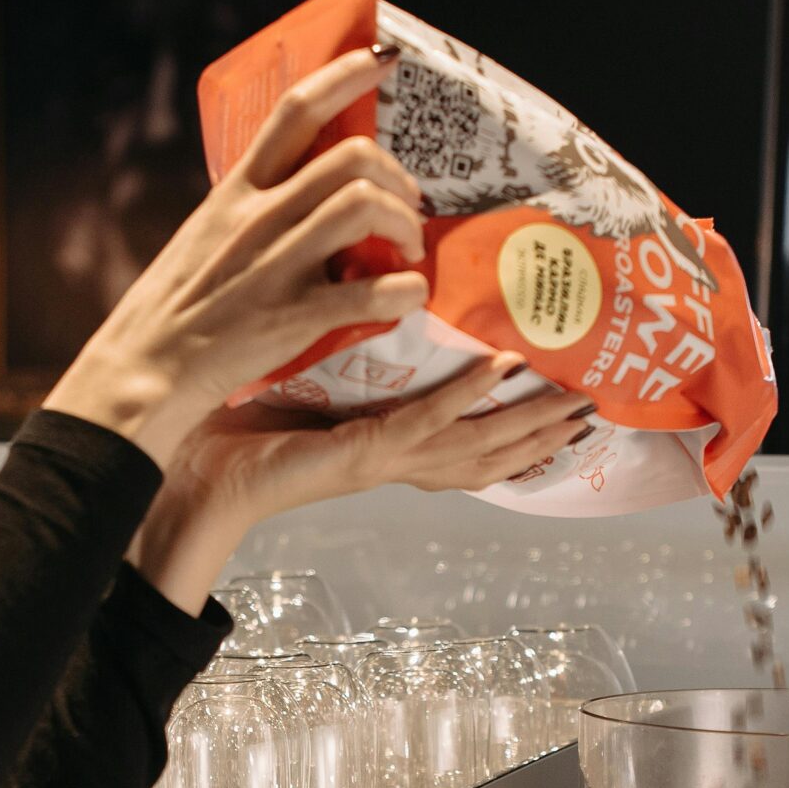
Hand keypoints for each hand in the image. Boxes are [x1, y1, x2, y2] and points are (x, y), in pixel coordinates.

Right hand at [43, 46, 428, 468]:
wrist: (143, 372)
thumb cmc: (172, 311)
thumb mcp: (202, 238)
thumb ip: (248, 213)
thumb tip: (294, 197)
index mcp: (234, 194)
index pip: (294, 111)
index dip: (344, 74)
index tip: (382, 59)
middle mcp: (258, 219)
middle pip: (350, 157)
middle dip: (396, 175)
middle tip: (406, 205)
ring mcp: (276, 266)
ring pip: (364, 206)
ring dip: (405, 223)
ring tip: (407, 249)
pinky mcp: (292, 318)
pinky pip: (370, 291)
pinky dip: (405, 290)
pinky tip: (408, 298)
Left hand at [127, 355, 598, 612]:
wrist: (190, 484)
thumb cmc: (230, 440)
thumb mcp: (297, 391)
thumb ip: (332, 363)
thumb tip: (345, 303)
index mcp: (382, 449)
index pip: (463, 442)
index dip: (513, 428)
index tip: (556, 406)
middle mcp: (391, 461)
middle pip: (488, 455)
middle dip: (543, 435)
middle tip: (597, 410)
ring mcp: (381, 460)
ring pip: (473, 444)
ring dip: (526, 421)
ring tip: (575, 398)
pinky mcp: (359, 452)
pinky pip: (425, 423)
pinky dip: (465, 396)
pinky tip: (499, 370)